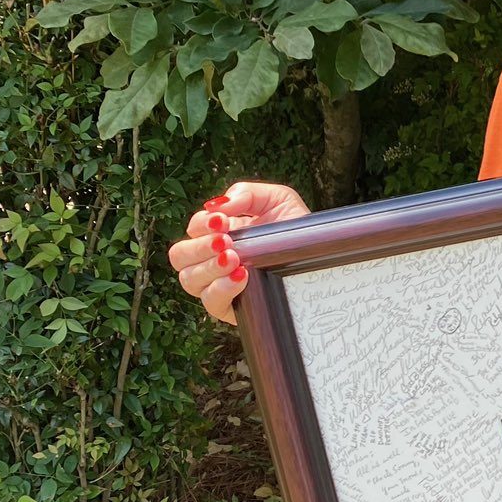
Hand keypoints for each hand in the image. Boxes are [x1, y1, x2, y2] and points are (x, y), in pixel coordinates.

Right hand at [167, 181, 310, 325]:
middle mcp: (212, 260)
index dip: (201, 225)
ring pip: (189, 280)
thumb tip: (218, 206)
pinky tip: (242, 276)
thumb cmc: (296, 229)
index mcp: (218, 234)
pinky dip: (223, 288)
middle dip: (198, 247)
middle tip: (225, 241)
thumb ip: (246, 193)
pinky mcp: (233, 308)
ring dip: (208, 267)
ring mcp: (220, 285)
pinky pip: (212, 302)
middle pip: (179, 256)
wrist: (322, 255)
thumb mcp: (277, 200)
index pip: (192, 230)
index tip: (222, 221)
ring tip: (234, 258)